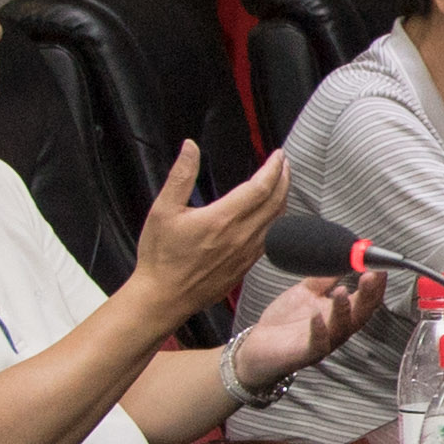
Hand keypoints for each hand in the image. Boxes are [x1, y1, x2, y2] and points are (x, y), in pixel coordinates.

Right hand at [128, 138, 301, 319]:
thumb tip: (190, 146)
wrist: (163, 297)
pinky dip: (277, 221)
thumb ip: (180, 175)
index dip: (273, 168)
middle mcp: (240, 236)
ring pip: (277, 222)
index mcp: (222, 219)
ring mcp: (246, 254)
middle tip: (284, 163)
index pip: (260, 188)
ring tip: (282, 183)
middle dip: (283, 179)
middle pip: (275, 202)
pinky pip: (270, 239)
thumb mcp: (163, 210)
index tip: (278, 155)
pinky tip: (273, 215)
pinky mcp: (245, 267)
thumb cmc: (160, 255)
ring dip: (283, 199)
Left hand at [229, 258, 392, 391]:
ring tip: (341, 290)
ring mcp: (323, 342)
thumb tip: (342, 255)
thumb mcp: (306, 292)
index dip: (375, 285)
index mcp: (341, 314)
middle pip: (360, 314)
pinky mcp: (305, 354)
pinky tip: (316, 316)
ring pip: (341, 328)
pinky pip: (316, 344)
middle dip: (368, 295)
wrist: (258, 347)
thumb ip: (324, 277)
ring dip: (343, 309)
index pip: (365, 300)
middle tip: (371, 275)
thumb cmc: (286, 321)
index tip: (380, 266)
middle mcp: (337, 329)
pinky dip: (319, 331)